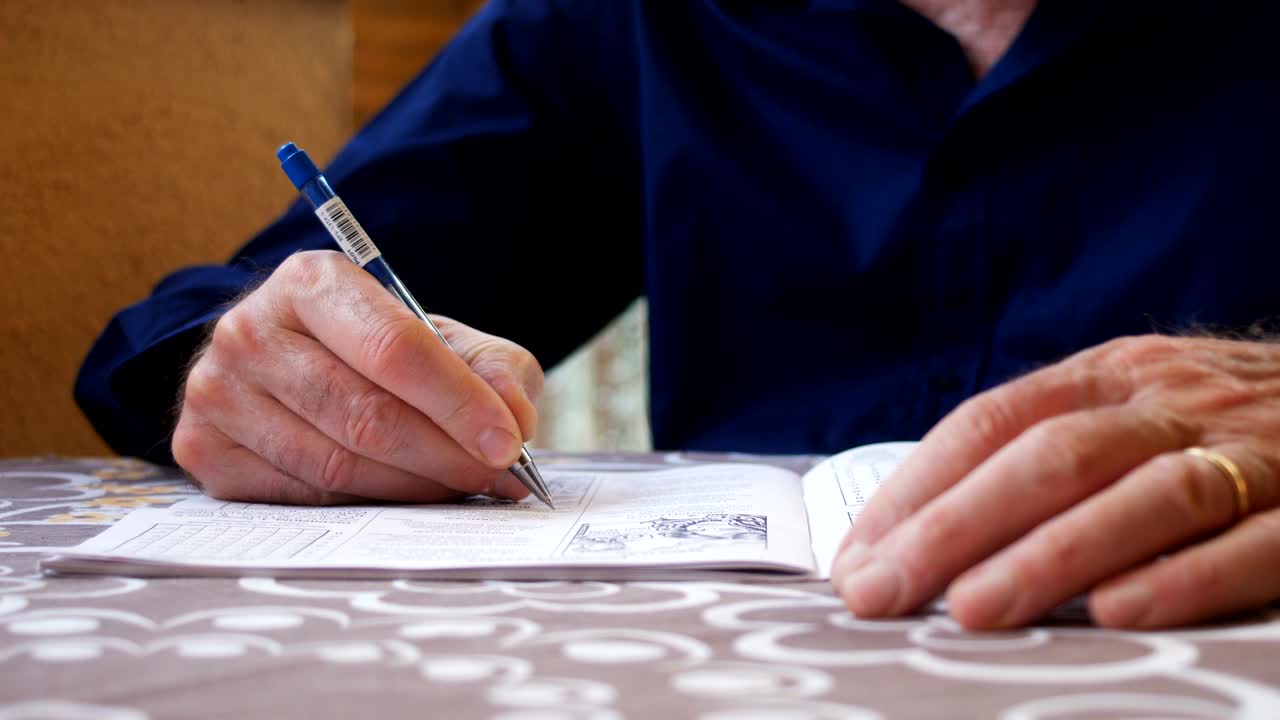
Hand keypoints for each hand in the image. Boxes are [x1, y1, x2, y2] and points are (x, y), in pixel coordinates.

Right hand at [172, 250, 542, 504]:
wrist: (288, 364)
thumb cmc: (376, 350)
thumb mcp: (445, 339)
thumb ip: (492, 368)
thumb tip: (514, 418)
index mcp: (310, 282)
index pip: (395, 348)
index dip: (459, 402)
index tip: (509, 442)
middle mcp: (249, 330)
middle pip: (365, 414)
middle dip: (446, 454)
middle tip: (498, 477)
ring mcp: (215, 393)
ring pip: (335, 464)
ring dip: (414, 488)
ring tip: (464, 488)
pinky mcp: (202, 451)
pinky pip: (302, 497)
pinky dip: (367, 505)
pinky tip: (405, 498)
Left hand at [832, 334, 1279, 629]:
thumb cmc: (1222, 426)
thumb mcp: (1134, 411)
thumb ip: (1048, 455)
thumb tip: (919, 534)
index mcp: (1109, 376)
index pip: (990, 423)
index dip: (916, 490)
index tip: (856, 558)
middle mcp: (1171, 402)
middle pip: (1048, 457)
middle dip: (953, 528)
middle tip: (882, 592)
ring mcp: (1250, 449)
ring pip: (1140, 495)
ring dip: (1050, 555)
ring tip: (971, 610)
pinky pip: (1251, 541)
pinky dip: (1184, 578)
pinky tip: (1118, 614)